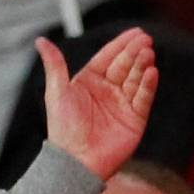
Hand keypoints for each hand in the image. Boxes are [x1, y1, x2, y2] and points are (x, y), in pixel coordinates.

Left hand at [39, 28, 157, 180]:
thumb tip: (41, 41)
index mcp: (89, 82)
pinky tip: (152, 72)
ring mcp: (122, 104)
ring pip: (135, 79)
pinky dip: (148, 85)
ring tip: (148, 52)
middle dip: (135, 52)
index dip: (121, 44)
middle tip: (146, 40)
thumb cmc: (63, 129)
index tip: (136, 32)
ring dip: (143, 65)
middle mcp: (107, 91)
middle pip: (124, 65)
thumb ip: (54, 64)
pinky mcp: (134, 119)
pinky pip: (143, 98)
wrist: (76, 161)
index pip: (108, 57)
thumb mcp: (56, 92)